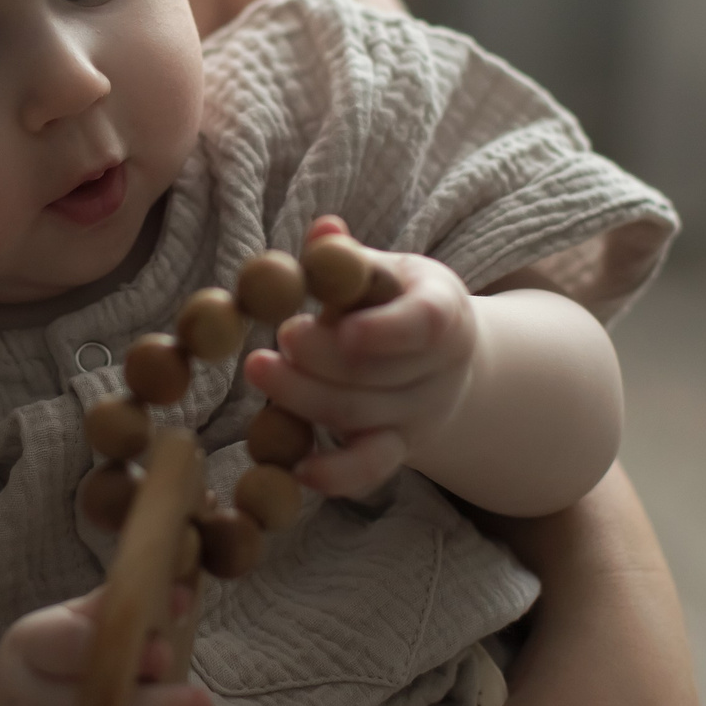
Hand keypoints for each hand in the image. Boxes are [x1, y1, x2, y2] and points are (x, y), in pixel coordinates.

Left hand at [242, 216, 475, 498]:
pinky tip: (298, 469)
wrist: (446, 363)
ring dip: (304, 397)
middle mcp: (439, 371)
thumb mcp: (387, 270)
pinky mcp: (397, 450)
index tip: (345, 327)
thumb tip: (324, 230)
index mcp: (443, 314)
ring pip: (358, 415)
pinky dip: (336, 474)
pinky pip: (369, 469)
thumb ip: (351, 258)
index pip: (424, 325)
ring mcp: (418, 416)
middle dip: (321, 358)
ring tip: (260, 370)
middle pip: (376, 373)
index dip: (385, 330)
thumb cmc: (401, 301)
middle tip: (280, 337)